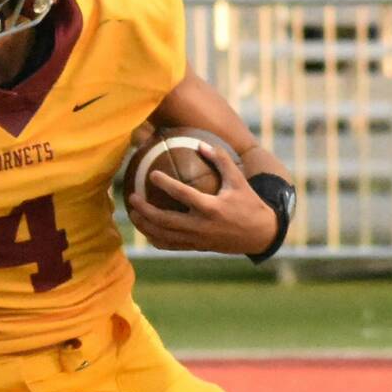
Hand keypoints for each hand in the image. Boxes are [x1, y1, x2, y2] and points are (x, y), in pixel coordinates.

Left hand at [125, 140, 276, 255]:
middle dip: (145, 210)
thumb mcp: (239, 180)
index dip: (165, 184)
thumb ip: (221, 160)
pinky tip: (146, 229)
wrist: (260, 235)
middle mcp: (201, 225)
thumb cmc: (249, 204)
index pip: (182, 194)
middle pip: (164, 220)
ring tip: (132, 213)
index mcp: (211, 207)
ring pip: (163, 235)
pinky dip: (155, 238)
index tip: (151, 175)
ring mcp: (197, 239)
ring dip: (144, 225)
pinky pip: (170, 245)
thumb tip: (201, 144)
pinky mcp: (196, 247)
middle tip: (131, 197)